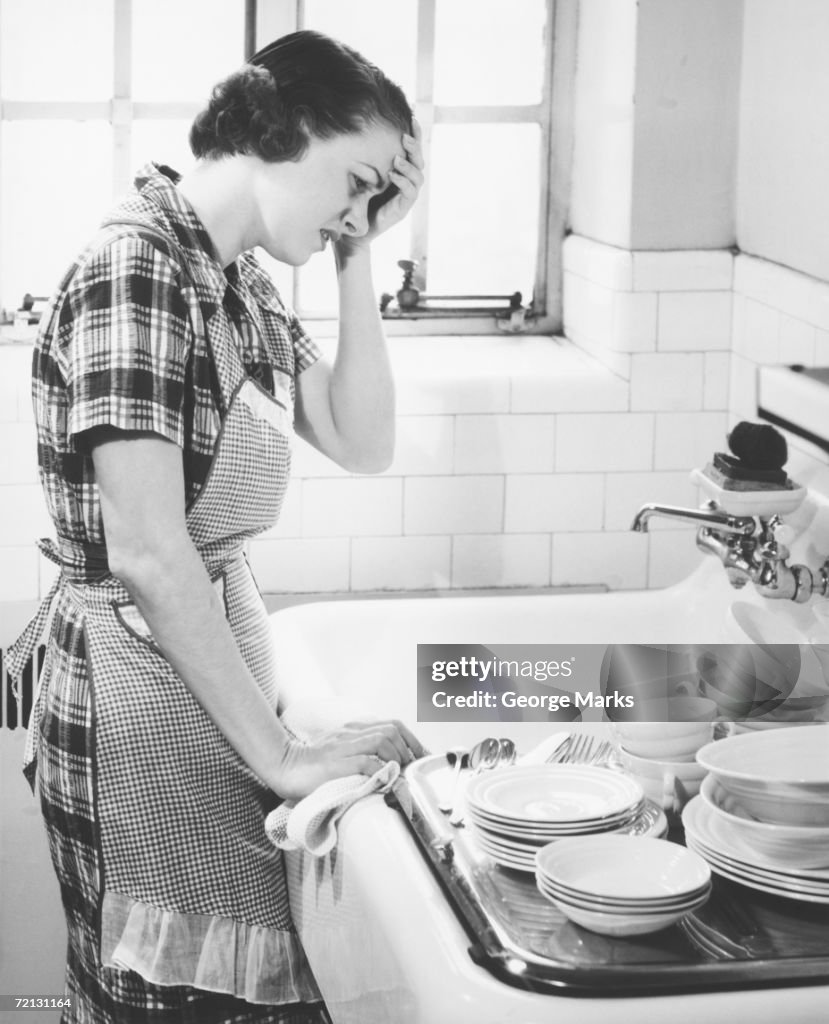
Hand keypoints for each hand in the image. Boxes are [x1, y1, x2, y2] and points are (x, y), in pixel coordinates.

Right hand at [275, 717, 426, 799]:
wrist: (283, 767)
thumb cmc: (312, 765)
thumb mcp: (340, 752)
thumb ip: (361, 753)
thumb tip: (387, 767)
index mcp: (353, 729)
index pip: (391, 725)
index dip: (412, 740)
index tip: (421, 758)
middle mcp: (350, 733)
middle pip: (391, 729)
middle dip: (408, 749)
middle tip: (412, 769)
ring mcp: (343, 746)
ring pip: (382, 741)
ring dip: (397, 758)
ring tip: (400, 775)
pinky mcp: (336, 763)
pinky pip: (366, 762)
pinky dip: (380, 771)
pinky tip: (384, 781)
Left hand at [337, 119, 424, 256]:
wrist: (354, 229)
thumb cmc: (357, 199)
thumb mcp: (362, 174)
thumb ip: (368, 158)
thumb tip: (360, 131)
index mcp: (401, 172)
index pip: (412, 151)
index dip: (415, 134)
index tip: (411, 117)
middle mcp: (407, 182)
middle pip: (419, 161)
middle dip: (414, 148)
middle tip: (404, 138)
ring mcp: (407, 197)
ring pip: (418, 177)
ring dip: (408, 166)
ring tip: (396, 159)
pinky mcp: (403, 209)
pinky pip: (409, 193)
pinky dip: (402, 182)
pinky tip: (393, 175)